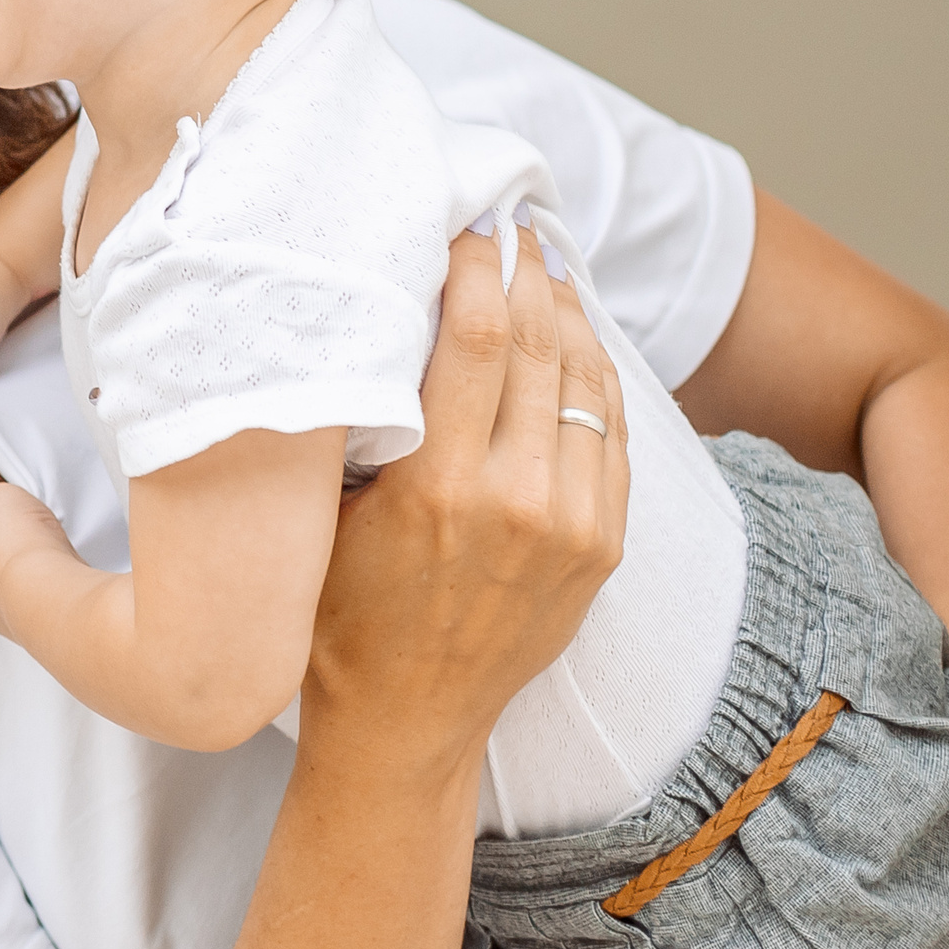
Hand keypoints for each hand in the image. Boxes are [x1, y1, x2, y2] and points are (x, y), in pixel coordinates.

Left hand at [0, 481, 74, 640]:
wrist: (44, 591)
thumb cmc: (20, 547)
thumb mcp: (4, 494)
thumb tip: (5, 509)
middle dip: (0, 540)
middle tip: (23, 530)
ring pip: (0, 577)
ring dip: (18, 566)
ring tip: (41, 554)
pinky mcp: (12, 622)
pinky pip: (22, 596)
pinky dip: (34, 587)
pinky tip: (48, 575)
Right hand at [303, 220, 629, 766]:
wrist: (405, 721)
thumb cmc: (341, 612)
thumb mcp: (332, 512)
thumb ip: (367, 423)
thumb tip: (389, 314)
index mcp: (439, 487)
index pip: (479, 338)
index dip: (478, 267)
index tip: (467, 226)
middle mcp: (517, 502)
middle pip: (541, 345)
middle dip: (529, 273)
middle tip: (513, 227)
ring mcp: (572, 528)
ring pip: (587, 383)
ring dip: (570, 315)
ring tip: (547, 269)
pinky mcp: (603, 549)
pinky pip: (616, 434)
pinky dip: (600, 376)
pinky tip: (578, 341)